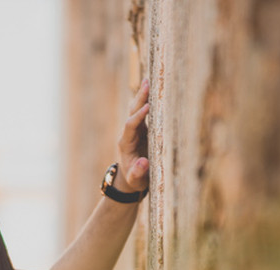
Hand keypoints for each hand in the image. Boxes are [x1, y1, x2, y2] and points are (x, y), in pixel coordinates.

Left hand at [114, 78, 149, 194]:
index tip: (148, 107)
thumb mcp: (136, 180)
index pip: (130, 126)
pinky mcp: (142, 130)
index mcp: (125, 143)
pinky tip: (153, 89)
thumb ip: (138, 172)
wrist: (131, 179)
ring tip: (149, 80)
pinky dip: (148, 101)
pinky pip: (144, 113)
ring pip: (137, 109)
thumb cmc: (135, 180)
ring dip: (142, 96)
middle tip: (147, 83)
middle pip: (132, 112)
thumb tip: (143, 163)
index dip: (138, 116)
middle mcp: (128, 133)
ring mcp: (135, 130)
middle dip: (139, 98)